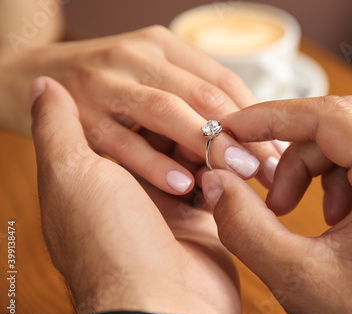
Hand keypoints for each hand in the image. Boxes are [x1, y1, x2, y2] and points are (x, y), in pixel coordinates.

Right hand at [2, 25, 279, 192]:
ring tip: (237, 175)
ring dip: (206, 145)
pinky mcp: (79, 112)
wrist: (28, 75)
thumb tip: (244, 143)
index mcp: (164, 47)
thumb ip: (190, 102)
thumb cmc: (105, 86)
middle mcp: (139, 56)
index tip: (280, 152)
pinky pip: (122, 141)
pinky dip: (153, 163)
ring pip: (166, 111)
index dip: (257, 117)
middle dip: (241, 135)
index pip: (223, 81)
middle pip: (204, 95)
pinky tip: (183, 185)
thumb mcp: (151, 79)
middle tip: (269, 170)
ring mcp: (107, 82)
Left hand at [31, 77, 240, 313]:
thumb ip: (58, 128)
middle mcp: (137, 191)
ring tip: (234, 140)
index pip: (133, 124)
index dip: (159, 105)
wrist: (157, 309)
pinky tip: (242, 164)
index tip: (181, 91)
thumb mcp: (72, 176)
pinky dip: (231, 175)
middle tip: (220, 119)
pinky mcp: (207, 225)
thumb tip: (42, 84)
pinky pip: (222, 189)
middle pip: (172, 141)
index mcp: (101, 177)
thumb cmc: (109, 245)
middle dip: (196, 128)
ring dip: (217, 150)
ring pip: (200, 161)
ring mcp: (173, 209)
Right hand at [202, 97, 351, 313]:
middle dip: (290, 147)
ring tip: (290, 209)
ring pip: (351, 139)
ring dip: (309, 165)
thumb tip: (215, 178)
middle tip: (262, 182)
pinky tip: (325, 215)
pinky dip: (331, 176)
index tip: (235, 128)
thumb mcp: (295, 278)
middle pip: (342, 122)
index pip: (332, 118)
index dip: (274, 116)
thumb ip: (244, 224)